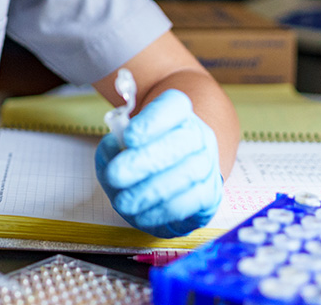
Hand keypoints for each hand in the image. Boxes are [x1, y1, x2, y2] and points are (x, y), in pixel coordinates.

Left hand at [94, 88, 222, 237]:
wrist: (178, 171)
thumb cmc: (146, 152)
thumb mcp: (126, 139)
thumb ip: (115, 142)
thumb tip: (112, 148)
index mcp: (179, 112)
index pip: (174, 105)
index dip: (152, 121)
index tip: (128, 136)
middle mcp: (199, 135)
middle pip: (179, 143)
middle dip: (143, 161)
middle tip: (115, 174)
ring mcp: (208, 165)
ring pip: (184, 176)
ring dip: (149, 192)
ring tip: (123, 201)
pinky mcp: (209, 196)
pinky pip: (187, 204)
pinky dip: (160, 212)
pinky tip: (140, 214)